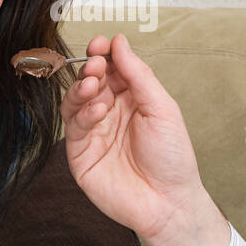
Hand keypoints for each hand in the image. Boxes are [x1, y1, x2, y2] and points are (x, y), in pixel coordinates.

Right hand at [60, 34, 205, 244]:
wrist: (168, 203)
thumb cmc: (172, 158)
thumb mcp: (162, 108)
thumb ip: (139, 74)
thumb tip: (120, 42)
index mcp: (132, 98)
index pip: (112, 68)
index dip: (104, 54)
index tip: (101, 43)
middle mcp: (110, 112)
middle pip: (91, 80)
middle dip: (91, 68)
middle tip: (97, 65)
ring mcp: (94, 132)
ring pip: (75, 100)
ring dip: (82, 87)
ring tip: (93, 84)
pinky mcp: (80, 152)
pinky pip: (73, 125)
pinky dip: (82, 112)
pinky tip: (97, 109)